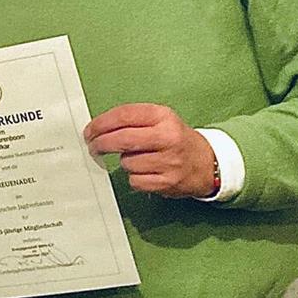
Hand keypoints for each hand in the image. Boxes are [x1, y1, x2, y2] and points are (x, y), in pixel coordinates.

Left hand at [84, 104, 216, 197]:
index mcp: (163, 116)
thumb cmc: (175, 139)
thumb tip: (97, 128)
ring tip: (138, 158)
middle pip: (121, 139)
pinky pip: (134, 181)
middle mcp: (168, 137)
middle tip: (94, 146)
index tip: (89, 130)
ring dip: (124, 161)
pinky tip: (145, 172)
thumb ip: (131, 119)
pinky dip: (134, 177)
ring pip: (126, 162)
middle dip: (100, 143)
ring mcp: (170, 161)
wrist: (208, 163)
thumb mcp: (160, 119)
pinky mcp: (168, 182)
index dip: (100, 123)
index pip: (124, 115)